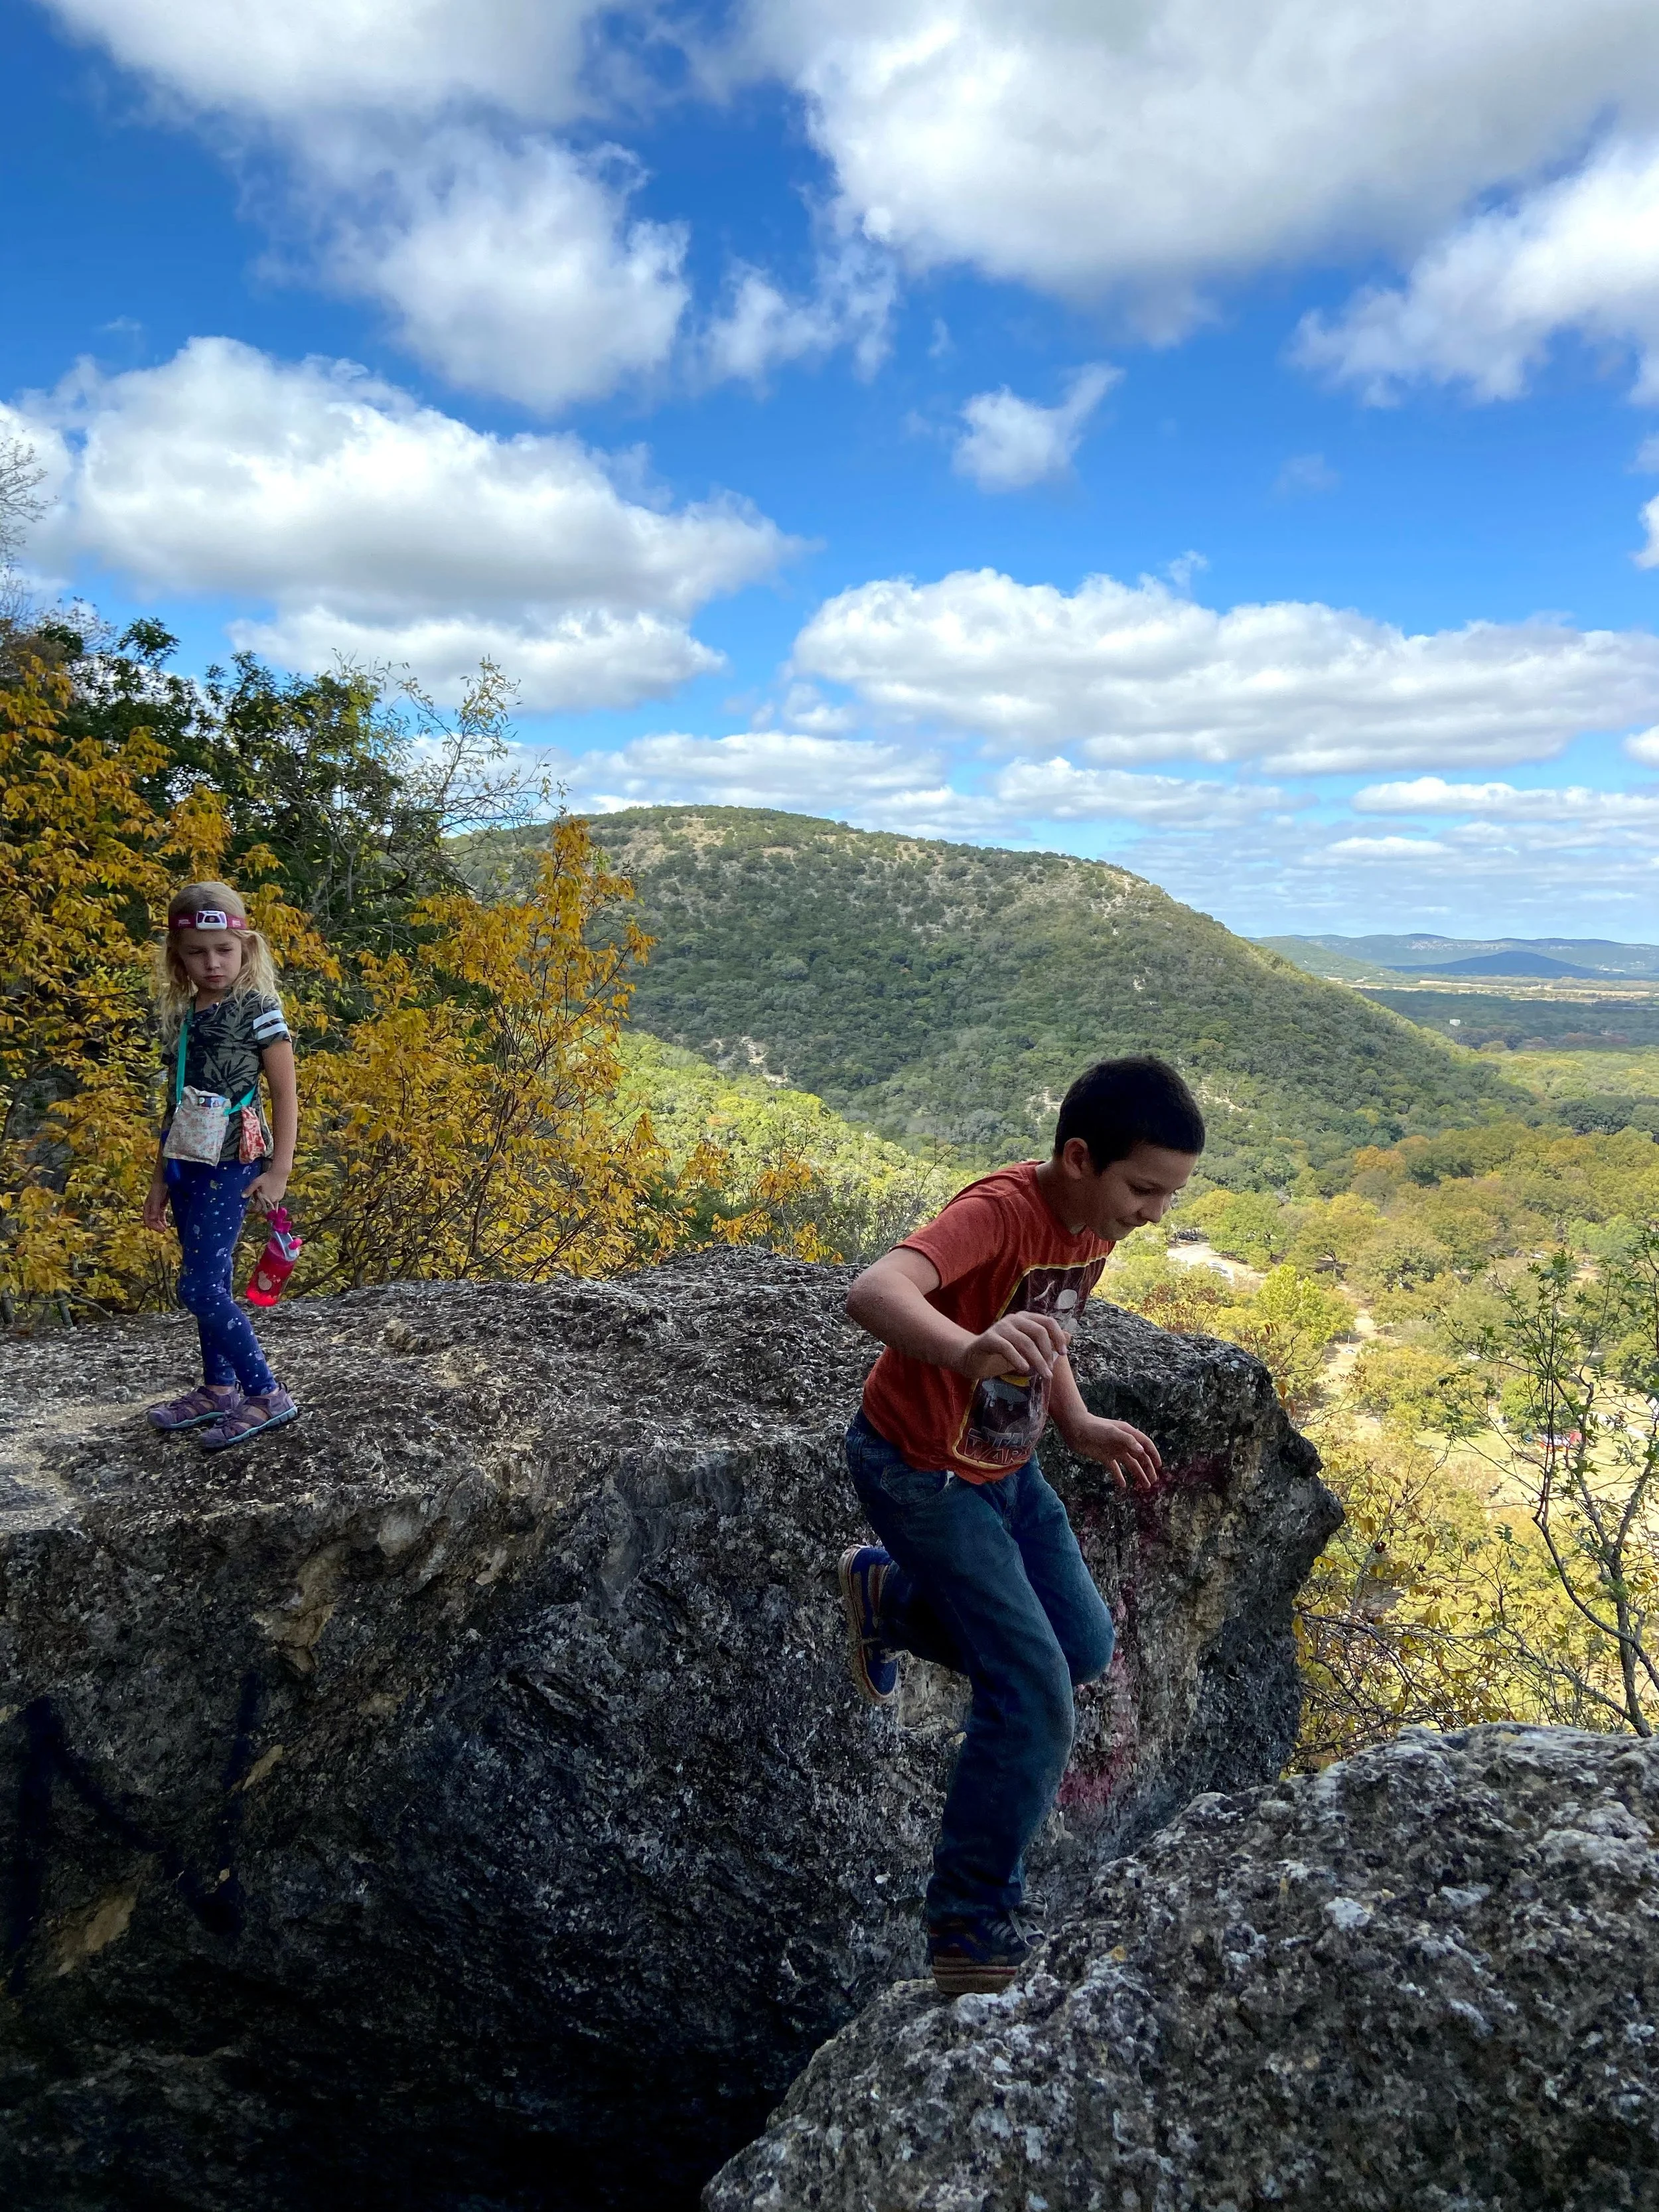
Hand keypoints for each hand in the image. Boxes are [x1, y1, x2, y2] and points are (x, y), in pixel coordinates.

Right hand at [142, 1177, 169, 1232]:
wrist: (163, 1180)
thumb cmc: (157, 1189)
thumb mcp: (156, 1200)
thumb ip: (154, 1210)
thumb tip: (153, 1220)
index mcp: (147, 1207)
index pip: (148, 1220)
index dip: (154, 1226)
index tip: (161, 1230)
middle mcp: (150, 1208)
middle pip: (152, 1221)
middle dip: (157, 1227)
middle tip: (164, 1231)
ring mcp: (156, 1207)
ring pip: (156, 1219)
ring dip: (160, 1224)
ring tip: (165, 1229)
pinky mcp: (161, 1206)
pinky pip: (161, 1215)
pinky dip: (163, 1220)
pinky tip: (165, 1224)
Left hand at [245, 1170, 287, 1215]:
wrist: (280, 1172)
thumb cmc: (267, 1177)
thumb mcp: (256, 1182)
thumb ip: (249, 1190)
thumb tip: (242, 1196)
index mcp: (264, 1198)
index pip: (257, 1209)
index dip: (252, 1210)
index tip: (248, 1210)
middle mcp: (271, 1201)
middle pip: (263, 1205)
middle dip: (259, 1202)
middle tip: (257, 1193)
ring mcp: (277, 1199)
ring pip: (269, 1203)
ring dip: (266, 1200)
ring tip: (265, 1190)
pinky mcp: (281, 1196)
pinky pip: (275, 1200)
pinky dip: (272, 1197)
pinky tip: (271, 1190)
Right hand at [955, 1311, 1072, 1383]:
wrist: (971, 1359)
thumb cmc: (1001, 1355)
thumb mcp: (1027, 1350)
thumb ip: (1046, 1343)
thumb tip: (1070, 1336)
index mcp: (1024, 1319)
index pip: (1047, 1322)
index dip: (1058, 1337)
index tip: (1063, 1353)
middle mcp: (1014, 1319)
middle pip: (1038, 1331)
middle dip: (1048, 1353)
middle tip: (1050, 1371)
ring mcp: (1000, 1327)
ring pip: (1025, 1342)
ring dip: (1037, 1360)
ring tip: (1042, 1375)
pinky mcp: (989, 1338)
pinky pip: (1007, 1347)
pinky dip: (1017, 1359)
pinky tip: (1023, 1370)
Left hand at [1067, 1415, 1161, 1491]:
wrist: (1075, 1429)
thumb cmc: (1094, 1427)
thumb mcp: (1111, 1432)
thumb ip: (1127, 1440)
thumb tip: (1141, 1451)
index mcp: (1128, 1434)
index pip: (1145, 1444)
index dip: (1153, 1454)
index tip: (1159, 1466)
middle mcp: (1123, 1442)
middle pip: (1140, 1457)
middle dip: (1148, 1468)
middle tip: (1152, 1482)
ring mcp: (1114, 1450)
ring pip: (1130, 1464)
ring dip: (1138, 1474)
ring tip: (1145, 1486)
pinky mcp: (1104, 1457)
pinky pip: (1115, 1469)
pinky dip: (1119, 1476)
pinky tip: (1123, 1485)